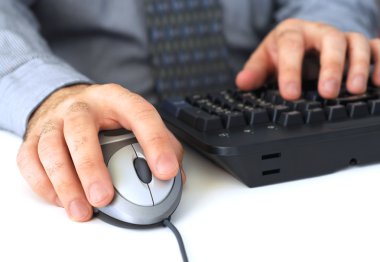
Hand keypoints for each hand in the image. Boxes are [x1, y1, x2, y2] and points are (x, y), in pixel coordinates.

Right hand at [16, 84, 183, 221]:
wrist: (70, 101)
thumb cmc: (107, 115)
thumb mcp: (136, 119)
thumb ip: (162, 144)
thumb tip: (175, 175)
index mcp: (115, 99)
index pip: (139, 114)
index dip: (155, 142)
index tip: (165, 171)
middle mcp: (81, 106)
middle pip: (81, 131)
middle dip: (92, 168)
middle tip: (104, 198)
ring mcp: (54, 120)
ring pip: (51, 149)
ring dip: (65, 183)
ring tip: (82, 209)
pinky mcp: (34, 137)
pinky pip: (30, 160)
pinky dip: (44, 184)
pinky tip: (61, 198)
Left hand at [236, 18, 379, 99]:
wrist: (300, 39)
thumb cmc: (282, 51)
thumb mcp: (265, 59)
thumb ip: (255, 71)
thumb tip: (242, 83)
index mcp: (292, 32)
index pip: (291, 47)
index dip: (291, 70)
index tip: (290, 95)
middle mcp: (319, 31)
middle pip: (330, 40)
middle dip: (331, 66)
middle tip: (328, 93)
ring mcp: (340, 37)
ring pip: (355, 43)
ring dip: (358, 66)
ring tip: (354, 90)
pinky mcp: (357, 46)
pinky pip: (376, 48)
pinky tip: (378, 82)